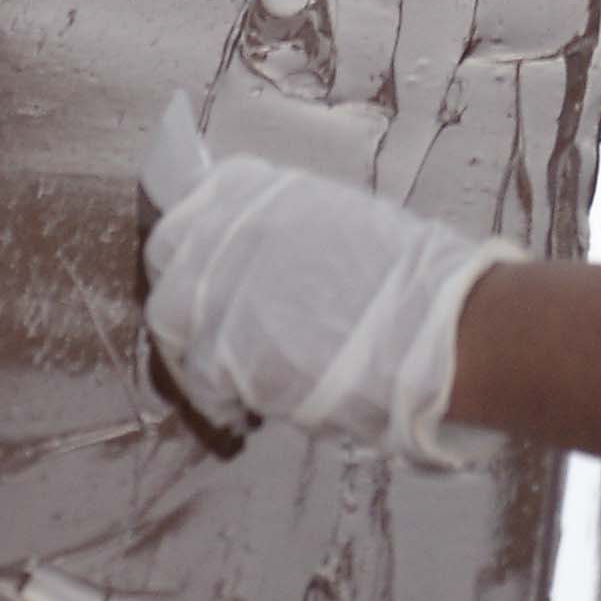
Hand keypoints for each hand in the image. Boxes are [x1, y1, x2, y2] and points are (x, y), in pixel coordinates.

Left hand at [140, 100, 521, 459]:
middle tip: (207, 322)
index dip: (196, 236)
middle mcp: (229, 231)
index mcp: (263, 193)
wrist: (432, 333)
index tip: (203, 261)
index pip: (194, 199)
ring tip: (229, 374)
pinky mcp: (220, 351)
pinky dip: (212, 394)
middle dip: (181, 287)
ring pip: (171, 318)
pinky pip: (195, 374)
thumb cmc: (410, 279)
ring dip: (193, 345)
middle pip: (168, 253)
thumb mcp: (343, 224)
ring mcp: (217, 289)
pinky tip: (241, 408)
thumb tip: (272, 260)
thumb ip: (292, 233)